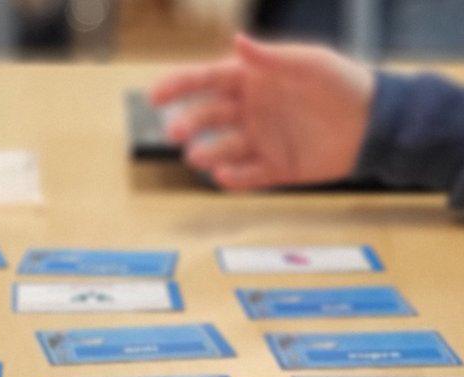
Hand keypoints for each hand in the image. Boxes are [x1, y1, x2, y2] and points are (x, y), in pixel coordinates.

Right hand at [149, 34, 373, 189]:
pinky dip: (234, 179)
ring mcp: (260, 141)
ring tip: (197, 157)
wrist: (376, 124)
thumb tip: (236, 41)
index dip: (179, 86)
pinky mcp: (275, 169)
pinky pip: (248, 176)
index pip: (206, 81)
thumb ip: (272, 57)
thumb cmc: (343, 84)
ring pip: (222, 149)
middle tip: (174, 132)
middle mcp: (249, 111)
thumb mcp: (310, 64)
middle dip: (187, 124)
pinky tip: (224, 178)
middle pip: (207, 117)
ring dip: (206, 153)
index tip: (155, 95)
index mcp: (251, 81)